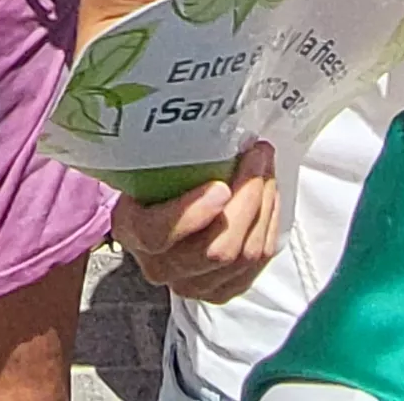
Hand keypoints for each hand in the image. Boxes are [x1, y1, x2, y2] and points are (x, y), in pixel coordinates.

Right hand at [112, 140, 281, 303]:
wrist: (155, 220)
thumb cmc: (152, 185)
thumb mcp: (145, 167)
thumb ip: (163, 154)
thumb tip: (201, 113)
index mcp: (134, 232)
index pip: (158, 233)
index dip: (191, 214)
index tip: (220, 186)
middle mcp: (162, 268)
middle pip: (216, 249)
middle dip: (247, 199)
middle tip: (258, 156)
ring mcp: (195, 285)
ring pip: (245, 255)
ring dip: (265, 205)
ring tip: (266, 167)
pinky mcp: (224, 289)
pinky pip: (258, 262)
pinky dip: (269, 223)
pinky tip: (268, 195)